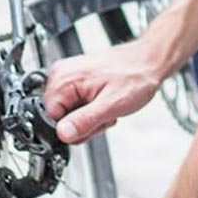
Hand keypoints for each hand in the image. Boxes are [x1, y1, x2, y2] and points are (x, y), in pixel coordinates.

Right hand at [43, 37, 168, 143]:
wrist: (148, 62)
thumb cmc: (135, 76)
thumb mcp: (111, 105)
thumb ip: (84, 121)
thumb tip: (62, 134)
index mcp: (63, 79)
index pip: (50, 119)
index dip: (72, 128)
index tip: (92, 123)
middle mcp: (61, 75)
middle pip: (59, 118)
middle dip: (83, 124)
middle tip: (104, 114)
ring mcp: (68, 77)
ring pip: (69, 114)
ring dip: (89, 118)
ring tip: (106, 107)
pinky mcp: (77, 81)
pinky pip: (76, 106)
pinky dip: (91, 110)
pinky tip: (104, 103)